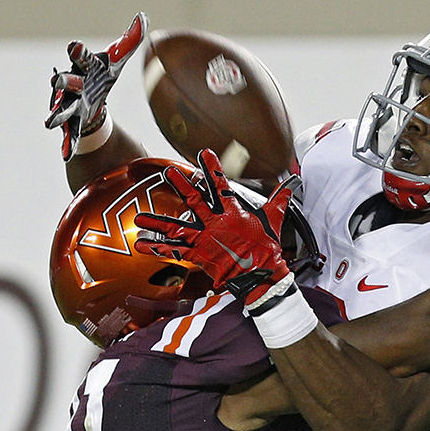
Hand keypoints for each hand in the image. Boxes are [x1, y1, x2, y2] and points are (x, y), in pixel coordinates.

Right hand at [45, 12, 147, 160]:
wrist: (91, 102)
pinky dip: (67, 145)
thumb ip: (129, 41)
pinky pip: (70, 137)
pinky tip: (66, 155)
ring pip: (62, 110)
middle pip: (67, 82)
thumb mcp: (116, 61)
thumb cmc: (101, 77)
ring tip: (50, 122)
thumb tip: (142, 19)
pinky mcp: (72, 126)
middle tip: (58, 80)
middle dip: (64, 81)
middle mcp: (73, 86)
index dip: (78, 53)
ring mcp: (70, 106)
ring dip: (56, 115)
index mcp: (85, 69)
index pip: (82, 59)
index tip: (75, 47)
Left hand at [134, 149, 295, 305]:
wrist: (260, 276)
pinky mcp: (199, 255)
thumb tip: (289, 186)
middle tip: (168, 173)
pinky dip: (157, 248)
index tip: (204, 154)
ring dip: (157, 222)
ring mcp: (205, 240)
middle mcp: (215, 224)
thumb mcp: (273, 221)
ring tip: (140, 218)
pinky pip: (174, 251)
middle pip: (194, 201)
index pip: (220, 186)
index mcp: (232, 214)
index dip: (212, 169)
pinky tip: (142, 245)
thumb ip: (278, 200)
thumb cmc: (266, 250)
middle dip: (180, 186)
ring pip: (176, 228)